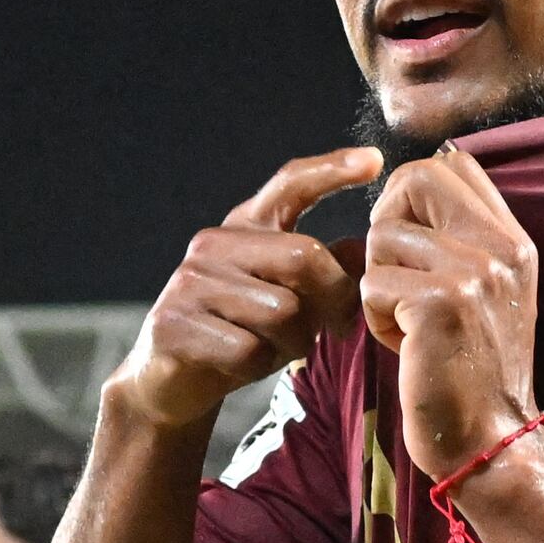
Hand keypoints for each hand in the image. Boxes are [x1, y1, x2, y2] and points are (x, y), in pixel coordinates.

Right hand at [114, 151, 378, 435]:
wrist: (170, 380)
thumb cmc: (240, 332)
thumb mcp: (288, 297)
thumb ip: (322, 271)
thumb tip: (362, 248)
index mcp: (244, 227)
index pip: (290, 184)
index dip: (331, 169)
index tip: (373, 162)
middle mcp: (213, 244)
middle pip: (304, 257)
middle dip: (335, 298)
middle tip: (339, 326)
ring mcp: (190, 282)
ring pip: (282, 312)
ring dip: (295, 341)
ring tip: (279, 347)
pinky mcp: (175, 324)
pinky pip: (250, 350)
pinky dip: (260, 366)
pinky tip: (243, 364)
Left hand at [362, 150, 543, 478]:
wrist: (490, 441)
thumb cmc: (473, 370)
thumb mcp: (489, 291)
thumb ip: (464, 237)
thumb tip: (410, 186)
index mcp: (513, 240)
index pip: (454, 163)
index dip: (414, 193)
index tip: (414, 241)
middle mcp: (501, 248)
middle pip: (414, 179)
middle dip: (387, 221)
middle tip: (398, 273)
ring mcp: (474, 274)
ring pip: (381, 237)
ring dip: (378, 283)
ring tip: (408, 323)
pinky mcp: (440, 305)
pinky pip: (371, 284)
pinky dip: (375, 320)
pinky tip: (404, 346)